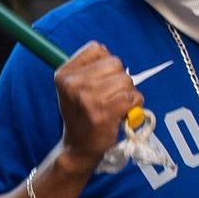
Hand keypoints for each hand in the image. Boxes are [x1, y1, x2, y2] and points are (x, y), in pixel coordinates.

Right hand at [48, 43, 136, 170]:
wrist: (78, 148)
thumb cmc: (81, 115)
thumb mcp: (74, 88)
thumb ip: (89, 68)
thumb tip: (109, 53)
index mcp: (64, 74)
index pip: (97, 49)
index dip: (106, 62)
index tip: (102, 80)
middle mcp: (73, 84)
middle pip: (115, 63)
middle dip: (120, 79)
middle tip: (111, 96)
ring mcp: (88, 98)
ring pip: (126, 80)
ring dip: (128, 93)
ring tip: (118, 105)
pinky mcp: (103, 113)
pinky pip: (131, 97)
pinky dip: (134, 104)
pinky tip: (125, 112)